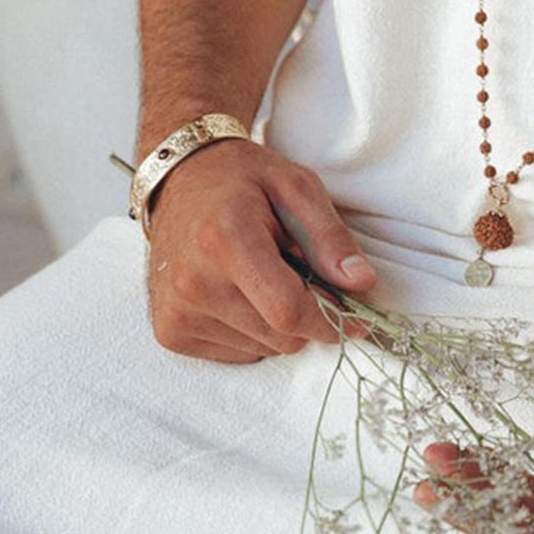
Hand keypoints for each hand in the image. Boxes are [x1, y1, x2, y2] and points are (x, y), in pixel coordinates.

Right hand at [145, 138, 377, 362]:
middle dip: (308, 315)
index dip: (331, 319)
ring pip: (262, 349)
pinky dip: (252, 331)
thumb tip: (362, 283)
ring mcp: (177, 313)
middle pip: (280, 337)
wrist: (180, 182)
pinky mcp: (170, 332)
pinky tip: (241, 292)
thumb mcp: (296, 187)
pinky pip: (237, 354)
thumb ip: (330, 237)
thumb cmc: (243, 180)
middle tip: (303, 276)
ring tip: (265, 276)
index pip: (288, 310)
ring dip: (278, 323)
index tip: (357, 316)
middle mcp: (194, 284)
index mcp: (226, 241)